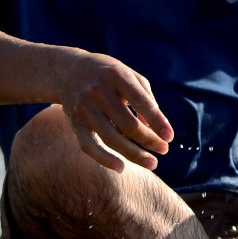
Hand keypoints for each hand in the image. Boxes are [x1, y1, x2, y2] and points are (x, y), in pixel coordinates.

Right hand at [57, 51, 173, 172]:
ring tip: (152, 162)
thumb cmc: (109, 75)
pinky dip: (103, 158)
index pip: (141, 102)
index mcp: (117, 75)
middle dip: (148, 139)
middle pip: (127, 123)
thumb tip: (154, 129)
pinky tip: (121, 167)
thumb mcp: (130, 76)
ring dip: (133, 153)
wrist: (67, 70)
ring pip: (110, 137)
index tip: (170, 137)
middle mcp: (98, 91)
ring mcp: (84, 108)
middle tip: (164, 150)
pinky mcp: (74, 122)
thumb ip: (146, 99)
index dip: (157, 121)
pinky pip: (88, 145)